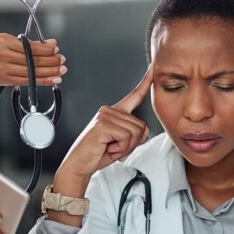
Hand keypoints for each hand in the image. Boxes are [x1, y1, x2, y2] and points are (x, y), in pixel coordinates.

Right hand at [0, 34, 65, 85]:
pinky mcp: (5, 80)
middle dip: (51, 61)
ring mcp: (3, 69)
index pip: (30, 47)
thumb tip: (50, 44)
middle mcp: (3, 56)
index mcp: (4, 42)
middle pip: (32, 60)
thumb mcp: (6, 39)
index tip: (56, 50)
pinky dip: (42, 80)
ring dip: (49, 72)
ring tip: (60, 71)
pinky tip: (52, 79)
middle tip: (62, 61)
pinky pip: (27, 81)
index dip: (46, 50)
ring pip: (31, 72)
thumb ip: (29, 43)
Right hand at [55, 65, 152, 192]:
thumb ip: (135, 135)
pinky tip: (108, 147)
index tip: (153, 69)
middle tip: (116, 147)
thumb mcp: (122, 143)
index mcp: (115, 113)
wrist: (80, 164)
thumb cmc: (98, 153)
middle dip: (132, 143)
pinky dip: (120, 148)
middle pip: (141, 125)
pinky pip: (127, 137)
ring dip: (126, 146)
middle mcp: (110, 110)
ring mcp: (105, 115)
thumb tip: (144, 132)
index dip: (145, 82)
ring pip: (136, 132)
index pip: (134, 96)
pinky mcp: (103, 124)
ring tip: (111, 147)